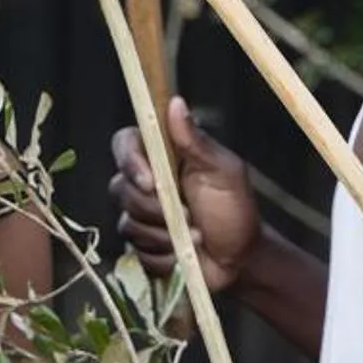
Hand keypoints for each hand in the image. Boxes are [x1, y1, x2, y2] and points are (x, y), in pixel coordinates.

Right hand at [111, 98, 259, 292]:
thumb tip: (176, 103)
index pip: (124, 144)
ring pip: (127, 224)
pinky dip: (163, 256)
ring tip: (195, 235)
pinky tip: (184, 253)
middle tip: (192, 216)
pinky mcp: (139, 244)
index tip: (151, 182)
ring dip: (165, 235)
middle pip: (121, 189)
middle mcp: (144, 181)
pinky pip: (136, 252)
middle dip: (157, 209)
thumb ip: (197, 142)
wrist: (241, 259)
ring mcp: (138, 214)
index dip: (130, 162)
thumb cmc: (235, 209)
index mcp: (162, 156)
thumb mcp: (224, 173)